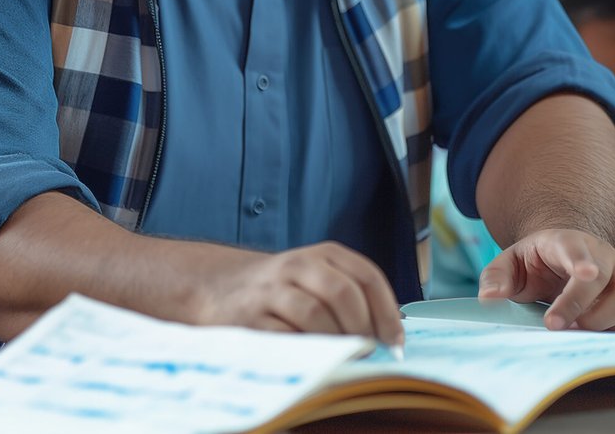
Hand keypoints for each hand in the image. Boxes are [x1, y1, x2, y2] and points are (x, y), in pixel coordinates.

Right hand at [191, 242, 404, 348]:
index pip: (366, 276)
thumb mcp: (317, 276)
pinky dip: (306, 352)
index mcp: (323, 254)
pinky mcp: (250, 319)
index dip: (387, 311)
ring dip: (335, 342)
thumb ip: (351, 295)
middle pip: (342, 293)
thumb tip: (390, 333)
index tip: (395, 340)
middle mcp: (297, 266)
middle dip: (362, 328)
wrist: (219, 287)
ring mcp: (271, 291)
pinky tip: (312, 359)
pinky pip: (286, 338)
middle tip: (368, 351)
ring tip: (341, 357)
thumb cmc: (282, 289)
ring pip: (315, 316)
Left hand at [478, 229, 614, 330]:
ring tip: (575, 326)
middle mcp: (601, 255)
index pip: (576, 248)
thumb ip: (496, 277)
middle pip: (600, 280)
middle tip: (553, 325)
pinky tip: (595, 329)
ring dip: (600, 321)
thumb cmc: (538, 263)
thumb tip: (489, 297)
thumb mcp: (510, 263)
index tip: (585, 274)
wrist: (567, 259)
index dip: (581, 261)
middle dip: (577, 306)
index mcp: (567, 242)